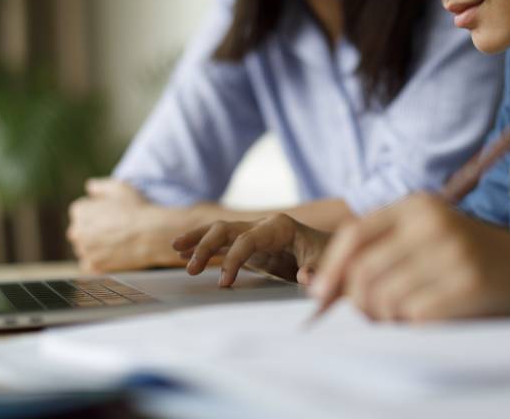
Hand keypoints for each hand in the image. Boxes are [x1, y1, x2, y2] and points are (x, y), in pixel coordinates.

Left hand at [67, 178, 193, 272]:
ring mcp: (84, 251)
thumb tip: (89, 187)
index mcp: (79, 211)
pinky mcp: (94, 267)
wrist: (153, 234)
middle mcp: (76, 231)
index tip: (111, 214)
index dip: (97, 211)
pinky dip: (99, 261)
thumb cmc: (137, 209)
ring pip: (85, 248)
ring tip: (116, 241)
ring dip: (95, 246)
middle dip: (92, 229)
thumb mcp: (119, 188)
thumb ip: (100, 186)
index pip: (80, 211)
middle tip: (114, 228)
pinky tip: (114, 254)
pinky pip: (90, 264)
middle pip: (80, 230)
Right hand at [172, 214, 329, 286]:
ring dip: (197, 240)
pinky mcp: (250, 244)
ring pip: (219, 231)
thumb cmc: (330, 257)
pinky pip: (222, 242)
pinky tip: (182, 252)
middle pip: (226, 229)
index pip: (246, 240)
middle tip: (190, 270)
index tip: (223, 284)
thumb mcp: (327, 264)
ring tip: (175, 249)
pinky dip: (203, 245)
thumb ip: (315, 271)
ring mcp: (254, 233)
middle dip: (206, 245)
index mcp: (279, 227)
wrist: (334, 251)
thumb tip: (304, 277)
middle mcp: (263, 225)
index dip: (233, 261)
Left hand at [310, 193, 509, 321]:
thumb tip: (322, 287)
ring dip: (389, 319)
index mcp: (418, 205)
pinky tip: (433, 318)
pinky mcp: (469, 282)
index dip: (332, 269)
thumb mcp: (429, 239)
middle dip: (360, 304)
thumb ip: (383, 253)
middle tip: (376, 316)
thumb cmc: (474, 260)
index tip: (320, 297)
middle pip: (364, 272)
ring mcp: (452, 251)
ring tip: (409, 315)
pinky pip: (415, 316)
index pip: (354, 235)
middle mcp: (432, 222)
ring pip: (385, 299)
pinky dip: (415, 327)